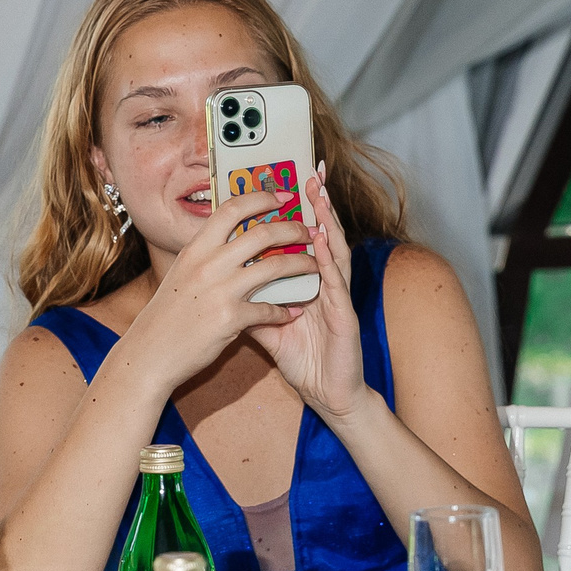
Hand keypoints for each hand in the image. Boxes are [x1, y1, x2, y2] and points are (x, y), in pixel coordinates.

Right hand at [120, 187, 318, 387]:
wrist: (151, 352)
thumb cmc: (169, 313)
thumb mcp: (182, 272)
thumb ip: (207, 253)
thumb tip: (234, 235)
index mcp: (196, 248)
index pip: (232, 208)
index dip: (262, 198)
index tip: (283, 197)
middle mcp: (208, 263)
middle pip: (262, 233)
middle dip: (293, 229)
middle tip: (309, 232)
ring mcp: (220, 290)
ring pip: (275, 266)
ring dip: (302, 265)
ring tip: (316, 267)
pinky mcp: (230, 318)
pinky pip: (270, 308)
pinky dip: (285, 310)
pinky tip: (293, 312)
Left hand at [251, 165, 368, 420]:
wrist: (328, 396)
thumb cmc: (305, 362)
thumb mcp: (269, 330)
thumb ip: (252, 306)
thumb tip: (225, 287)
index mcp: (310, 284)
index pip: (305, 241)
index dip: (300, 212)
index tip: (288, 184)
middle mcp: (326, 285)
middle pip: (323, 236)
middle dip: (318, 204)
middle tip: (311, 174)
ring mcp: (338, 299)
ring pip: (334, 252)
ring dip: (328, 222)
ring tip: (319, 196)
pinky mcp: (345, 317)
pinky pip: (336, 284)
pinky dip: (328, 260)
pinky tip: (321, 242)